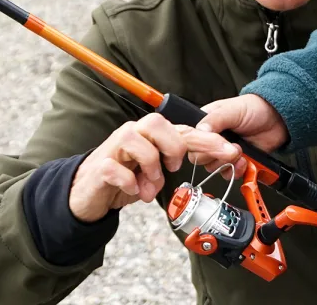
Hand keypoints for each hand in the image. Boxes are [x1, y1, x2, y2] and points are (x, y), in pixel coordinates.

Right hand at [68, 114, 239, 222]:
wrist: (87, 192)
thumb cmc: (124, 176)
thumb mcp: (155, 169)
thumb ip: (175, 163)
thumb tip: (204, 165)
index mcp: (150, 135)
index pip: (181, 129)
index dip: (207, 139)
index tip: (229, 150)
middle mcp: (133, 135)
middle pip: (156, 123)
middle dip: (172, 146)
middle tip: (174, 167)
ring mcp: (115, 149)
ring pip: (134, 138)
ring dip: (149, 166)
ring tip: (150, 185)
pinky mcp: (101, 167)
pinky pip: (115, 168)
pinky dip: (129, 183)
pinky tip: (133, 191)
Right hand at [189, 94, 288, 174]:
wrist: (277, 119)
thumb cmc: (254, 108)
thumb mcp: (232, 109)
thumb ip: (215, 119)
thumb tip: (199, 131)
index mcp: (206, 124)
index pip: (193, 141)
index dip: (203, 145)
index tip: (218, 142)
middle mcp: (213, 139)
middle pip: (200, 158)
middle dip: (217, 156)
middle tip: (232, 147)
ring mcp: (223, 152)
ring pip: (213, 169)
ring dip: (227, 164)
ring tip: (240, 153)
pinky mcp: (236, 162)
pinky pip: (228, 174)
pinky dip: (236, 171)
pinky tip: (244, 162)